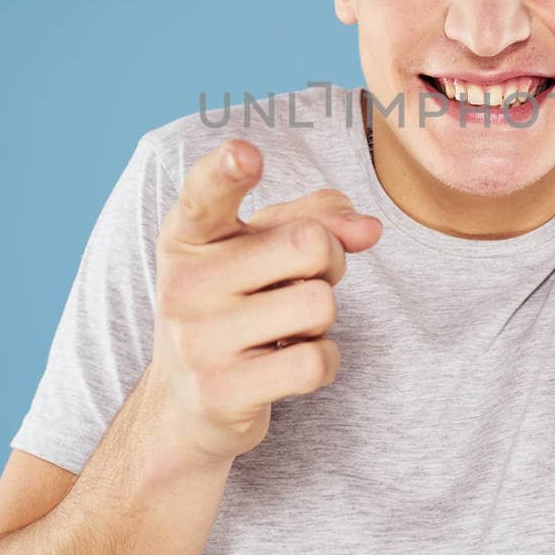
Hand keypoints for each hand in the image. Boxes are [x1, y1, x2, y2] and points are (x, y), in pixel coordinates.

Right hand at [149, 137, 381, 467]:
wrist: (187, 400)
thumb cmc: (237, 303)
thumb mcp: (261, 248)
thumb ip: (316, 219)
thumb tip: (369, 228)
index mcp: (189, 235)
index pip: (206, 194)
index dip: (227, 170)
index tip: (244, 154)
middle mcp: (185, 282)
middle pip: (308, 244)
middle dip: (329, 261)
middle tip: (302, 281)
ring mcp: (200, 340)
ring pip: (319, 305)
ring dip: (323, 318)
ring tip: (286, 326)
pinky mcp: (223, 391)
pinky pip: (317, 361)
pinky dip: (324, 361)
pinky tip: (290, 363)